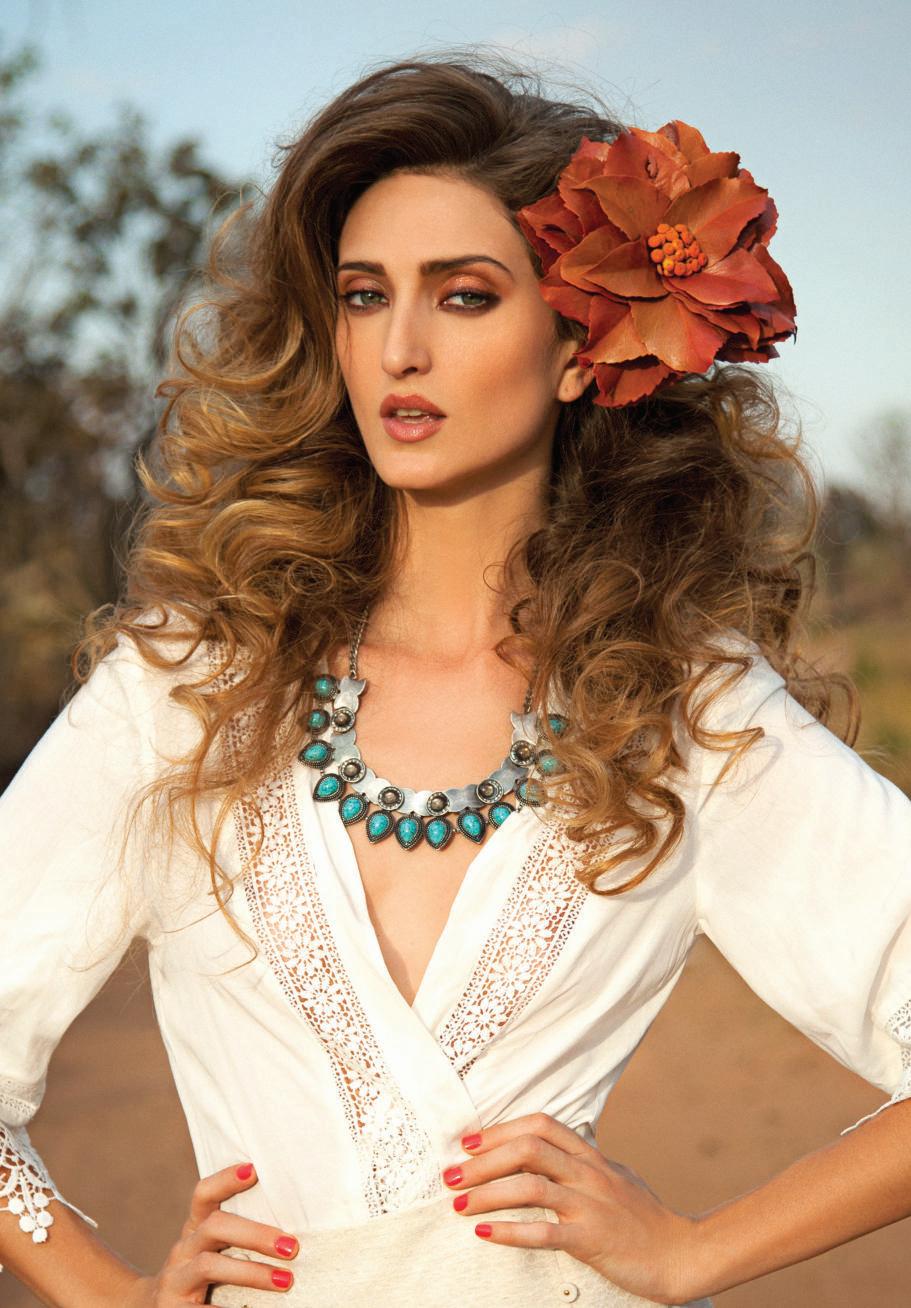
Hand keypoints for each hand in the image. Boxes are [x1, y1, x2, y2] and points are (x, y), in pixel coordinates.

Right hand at [122, 1162, 298, 1303]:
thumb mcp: (213, 1249)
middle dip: (256, 1234)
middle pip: (215, 1227)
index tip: (254, 1170)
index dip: (225, 1179)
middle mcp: (183, 1248)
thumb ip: (239, 1235)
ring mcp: (175, 1278)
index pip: (204, 1195)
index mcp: (195, 1228)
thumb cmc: (201, 1274)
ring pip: (209, 1265)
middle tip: (291, 1247)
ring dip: (251, 1272)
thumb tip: (293, 1230)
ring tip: (285, 1281)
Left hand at [443, 1112, 697, 1304]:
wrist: (682, 1254)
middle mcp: (589, 1173)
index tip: (469, 1141)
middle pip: (529, 1149)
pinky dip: (510, 1231)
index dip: (501, 1129)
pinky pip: (545, 1232)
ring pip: (531, 1186)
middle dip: (483, 1159)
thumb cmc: (646, 1218)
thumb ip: (584, 1162)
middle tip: (451, 1174)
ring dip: (487, 1192)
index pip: (541, 1125)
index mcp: (592, 1157)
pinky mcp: (592, 1238)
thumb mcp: (616, 1177)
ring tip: (457, 1203)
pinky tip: (484, 1232)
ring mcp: (591, 1204)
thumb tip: (553, 1150)